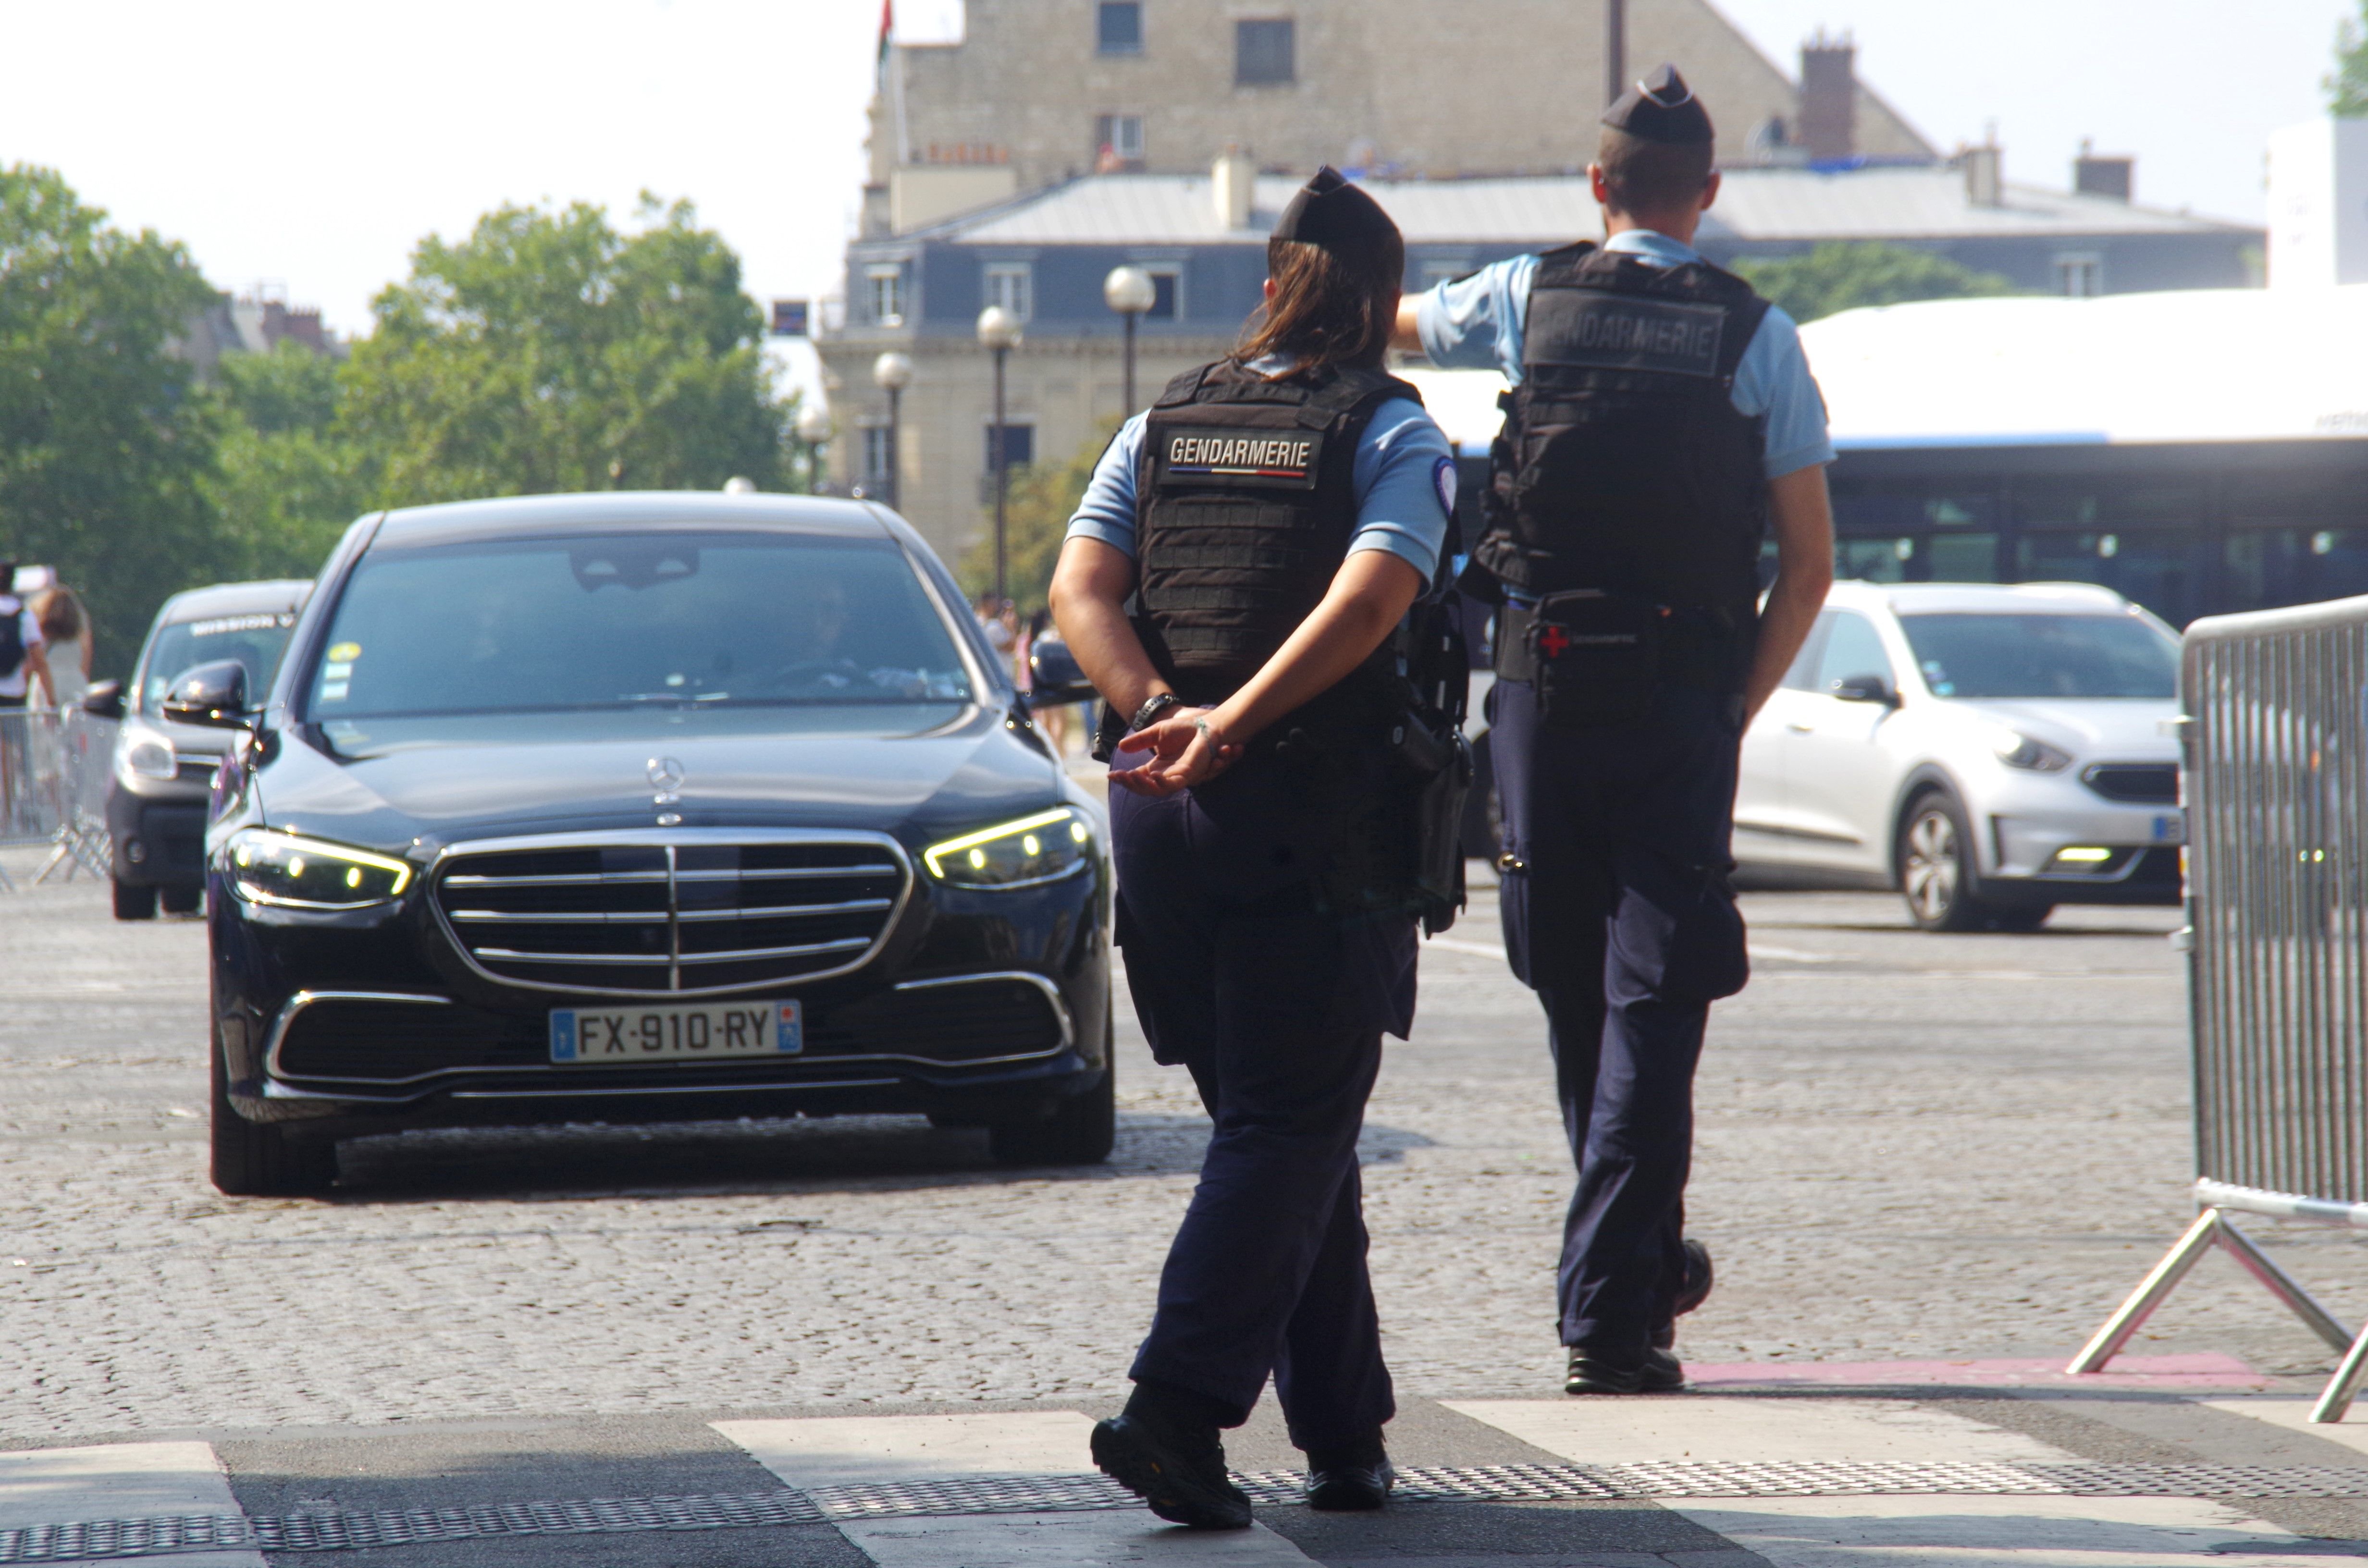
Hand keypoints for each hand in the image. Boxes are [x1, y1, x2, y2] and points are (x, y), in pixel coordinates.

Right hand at [1109, 707, 1239, 795]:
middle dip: (1129, 784)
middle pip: (1144, 787)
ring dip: (1141, 785)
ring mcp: (1177, 777)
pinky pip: (1172, 784)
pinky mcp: (1188, 775)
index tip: (1110, 775)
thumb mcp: (1156, 733)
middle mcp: (1167, 775)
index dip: (1124, 779)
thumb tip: (1121, 747)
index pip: (1138, 778)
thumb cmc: (1184, 729)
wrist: (1204, 725)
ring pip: (1156, 790)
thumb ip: (1140, 741)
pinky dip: (1161, 783)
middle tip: (1117, 776)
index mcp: (1158, 767)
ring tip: (1129, 776)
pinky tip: (1152, 776)